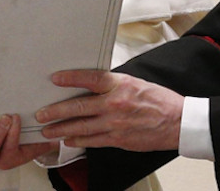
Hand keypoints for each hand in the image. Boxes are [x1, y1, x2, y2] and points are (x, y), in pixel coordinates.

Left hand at [35, 70, 183, 151]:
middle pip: (78, 106)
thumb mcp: (134, 82)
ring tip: (48, 130)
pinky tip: (69, 140)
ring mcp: (115, 124)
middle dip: (56, 111)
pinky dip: (79, 141)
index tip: (55, 78)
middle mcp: (114, 104)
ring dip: (62, 129)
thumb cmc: (158, 100)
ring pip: (82, 127)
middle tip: (41, 114)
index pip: (89, 78)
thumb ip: (112, 84)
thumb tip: (91, 83)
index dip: (70, 78)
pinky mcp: (118, 139)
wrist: (178, 122)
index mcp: (119, 85)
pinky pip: (93, 141)